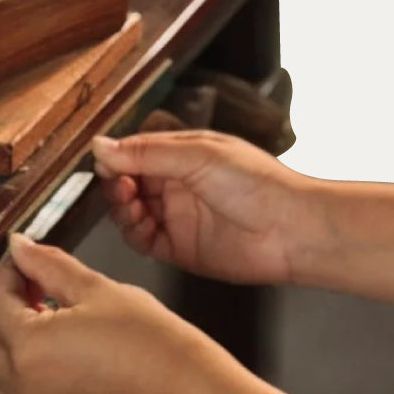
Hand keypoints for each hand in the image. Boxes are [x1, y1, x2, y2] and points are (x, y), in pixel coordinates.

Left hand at [0, 232, 210, 393]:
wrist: (182, 385)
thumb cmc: (146, 337)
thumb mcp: (93, 287)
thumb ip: (48, 265)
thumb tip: (18, 246)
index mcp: (29, 347)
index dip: (9, 272)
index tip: (24, 258)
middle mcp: (22, 385)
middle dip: (1, 306)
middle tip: (31, 283)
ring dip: (2, 342)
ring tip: (39, 317)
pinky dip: (16, 371)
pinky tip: (50, 347)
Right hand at [92, 129, 311, 284]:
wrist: (291, 229)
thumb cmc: (258, 182)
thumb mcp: (197, 155)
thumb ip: (147, 153)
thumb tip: (101, 145)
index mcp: (183, 153)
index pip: (136, 152)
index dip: (117, 158)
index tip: (103, 164)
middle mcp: (178, 183)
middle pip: (129, 182)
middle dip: (116, 184)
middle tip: (119, 187)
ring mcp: (179, 216)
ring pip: (132, 212)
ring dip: (123, 209)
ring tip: (131, 205)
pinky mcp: (181, 248)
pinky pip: (144, 241)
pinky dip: (134, 234)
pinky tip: (139, 225)